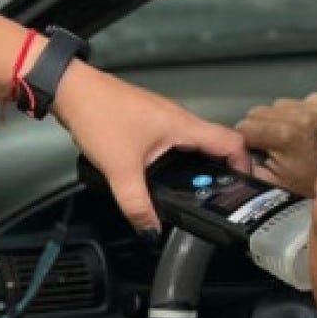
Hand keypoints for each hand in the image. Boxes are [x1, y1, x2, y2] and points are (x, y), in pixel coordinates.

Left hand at [52, 62, 249, 232]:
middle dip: (221, 171)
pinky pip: (173, 142)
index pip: (231, 142)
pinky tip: (162, 175)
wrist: (71, 89)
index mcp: (182, 125)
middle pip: (215, 144)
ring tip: (193, 190)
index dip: (245, 165)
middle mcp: (178, 118)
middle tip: (219, 195)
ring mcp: (163, 118)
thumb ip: (137, 205)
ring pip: (193, 143)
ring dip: (197, 165)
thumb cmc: (97, 112)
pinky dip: (177, 159)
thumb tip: (150, 228)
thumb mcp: (120, 169)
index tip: (244, 186)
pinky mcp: (147, 121)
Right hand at [234, 93, 316, 197]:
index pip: (244, 127)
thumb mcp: (273, 184)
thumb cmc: (311, 188)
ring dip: (277, 119)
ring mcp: (316, 106)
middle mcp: (302, 114)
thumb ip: (249, 167)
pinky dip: (296, 113)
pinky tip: (304, 131)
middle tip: (272, 149)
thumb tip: (234, 156)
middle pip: (257, 112)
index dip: (245, 143)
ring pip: (276, 105)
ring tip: (289, 140)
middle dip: (259, 130)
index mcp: (286, 134)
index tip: (253, 154)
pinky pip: (297, 101)